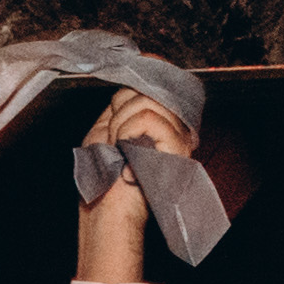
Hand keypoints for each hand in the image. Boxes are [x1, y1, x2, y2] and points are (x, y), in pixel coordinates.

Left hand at [75, 88, 193, 283]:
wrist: (105, 211)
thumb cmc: (103, 179)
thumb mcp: (107, 129)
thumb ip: (123, 103)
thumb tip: (137, 74)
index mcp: (161, 123)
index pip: (159, 82)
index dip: (146, 71)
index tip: (136, 72)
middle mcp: (176, 128)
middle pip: (151, 88)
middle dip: (122, 106)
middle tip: (116, 136)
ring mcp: (180, 138)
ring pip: (150, 101)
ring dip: (122, 122)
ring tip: (120, 147)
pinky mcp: (179, 149)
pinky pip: (150, 118)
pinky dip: (129, 130)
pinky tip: (128, 149)